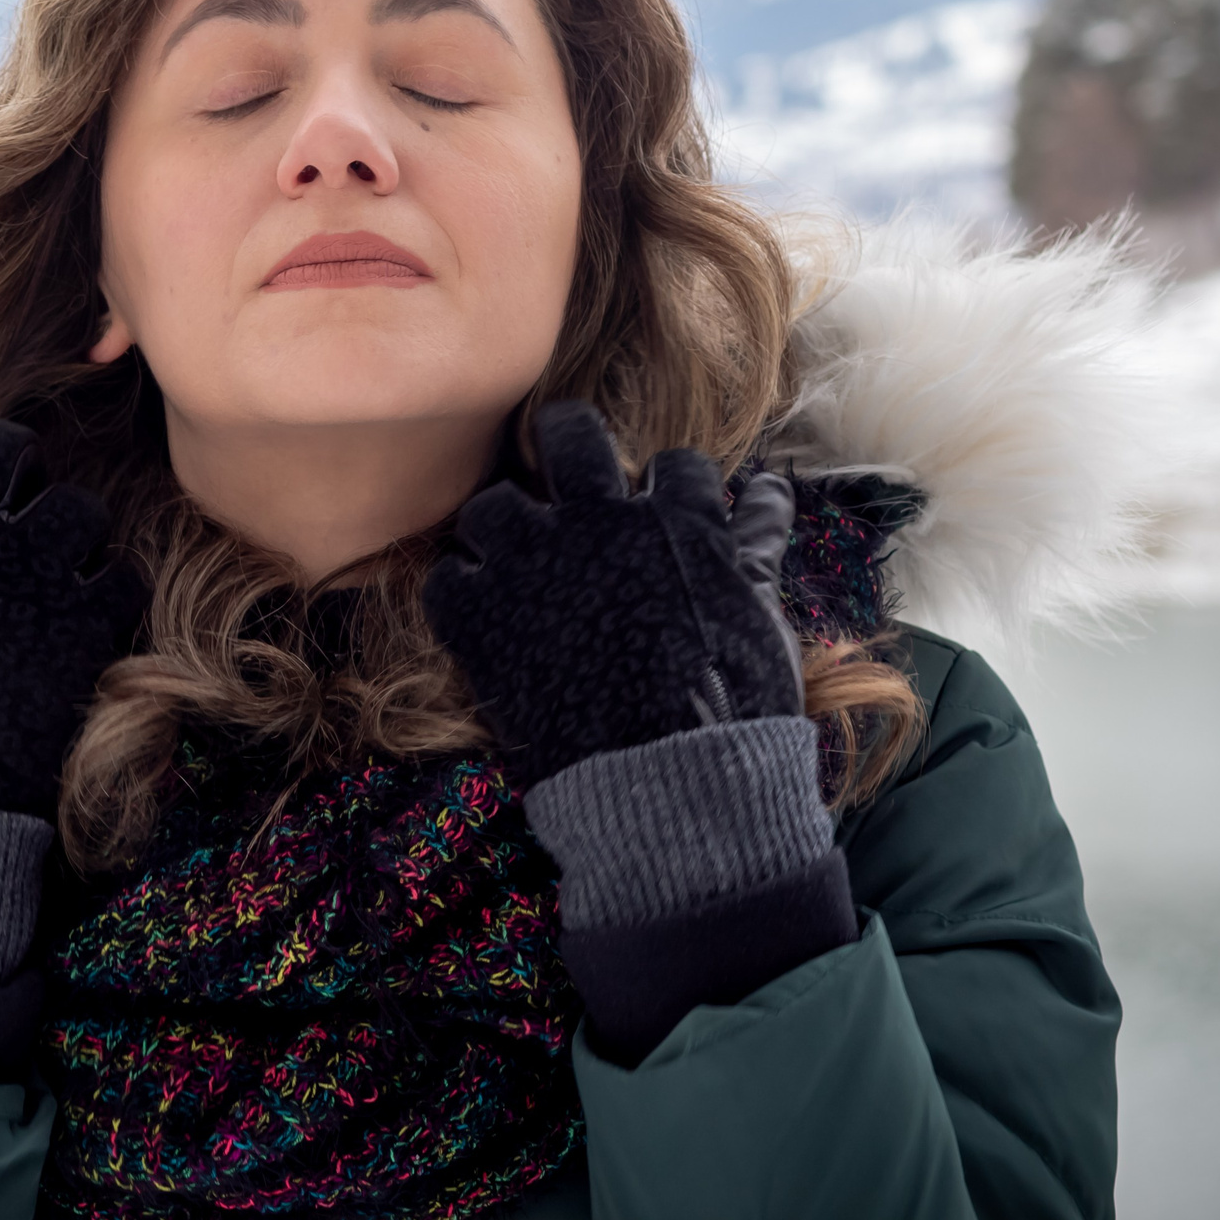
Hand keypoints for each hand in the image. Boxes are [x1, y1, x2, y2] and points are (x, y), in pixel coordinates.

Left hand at [423, 401, 800, 787]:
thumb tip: (772, 489)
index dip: (663, 487)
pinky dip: (461, 596)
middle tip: (560, 476)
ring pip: (491, 504)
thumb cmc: (733, 706)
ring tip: (512, 562)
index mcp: (674, 520)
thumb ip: (754, 545)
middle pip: (567, 433)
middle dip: (564, 440)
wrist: (674, 785)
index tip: (652, 511)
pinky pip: (447, 580)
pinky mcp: (481, 620)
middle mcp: (598, 523)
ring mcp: (532, 567)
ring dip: (500, 529)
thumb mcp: (758, 614)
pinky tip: (483, 619)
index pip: (671, 463)